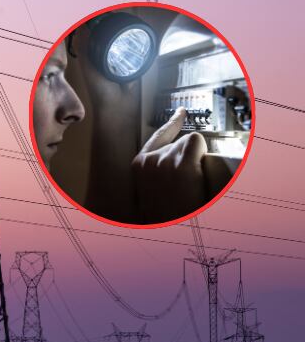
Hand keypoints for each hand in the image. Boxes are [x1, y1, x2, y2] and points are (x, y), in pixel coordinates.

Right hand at [131, 107, 207, 223]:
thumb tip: (179, 158)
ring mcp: (165, 161)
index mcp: (139, 165)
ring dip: (195, 161)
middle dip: (188, 158)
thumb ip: (160, 170)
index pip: (158, 135)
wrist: (168, 230)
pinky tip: (195, 173)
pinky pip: (197, 143)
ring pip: (189, 144)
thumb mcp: (152, 189)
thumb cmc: (163, 214)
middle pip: (179, 142)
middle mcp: (150, 160)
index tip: (181, 111)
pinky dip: (201, 154)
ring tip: (189, 185)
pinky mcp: (181, 164)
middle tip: (186, 183)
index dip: (172, 122)